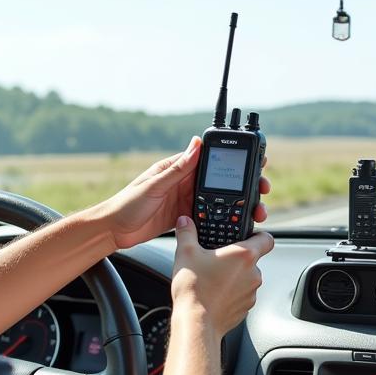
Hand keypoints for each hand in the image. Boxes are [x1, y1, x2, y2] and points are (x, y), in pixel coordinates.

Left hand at [97, 137, 270, 250]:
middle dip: (244, 184)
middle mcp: (184, 182)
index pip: (210, 159)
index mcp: (177, 168)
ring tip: (255, 210)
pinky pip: (210, 216)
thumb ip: (177, 168)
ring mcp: (185, 200)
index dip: (233, 159)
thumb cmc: (127, 203)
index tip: (254, 160)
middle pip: (221, 180)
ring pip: (220, 199)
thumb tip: (196, 144)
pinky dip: (224, 219)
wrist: (113, 230)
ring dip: (238, 204)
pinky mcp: (185, 217)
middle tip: (262, 189)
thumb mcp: (154, 184)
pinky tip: (238, 224)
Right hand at [171, 216, 273, 336]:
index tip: (248, 235)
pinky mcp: (246, 308)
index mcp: (244, 255)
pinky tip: (214, 293)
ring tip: (213, 278)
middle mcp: (253, 273)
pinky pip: (242, 295)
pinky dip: (231, 293)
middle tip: (218, 258)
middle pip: (253, 259)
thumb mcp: (186, 253)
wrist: (196, 323)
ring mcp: (251, 293)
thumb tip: (184, 222)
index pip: (266, 238)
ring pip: (247, 278)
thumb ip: (186, 233)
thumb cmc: (194, 288)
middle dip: (237, 258)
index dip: (258, 235)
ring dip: (234, 276)